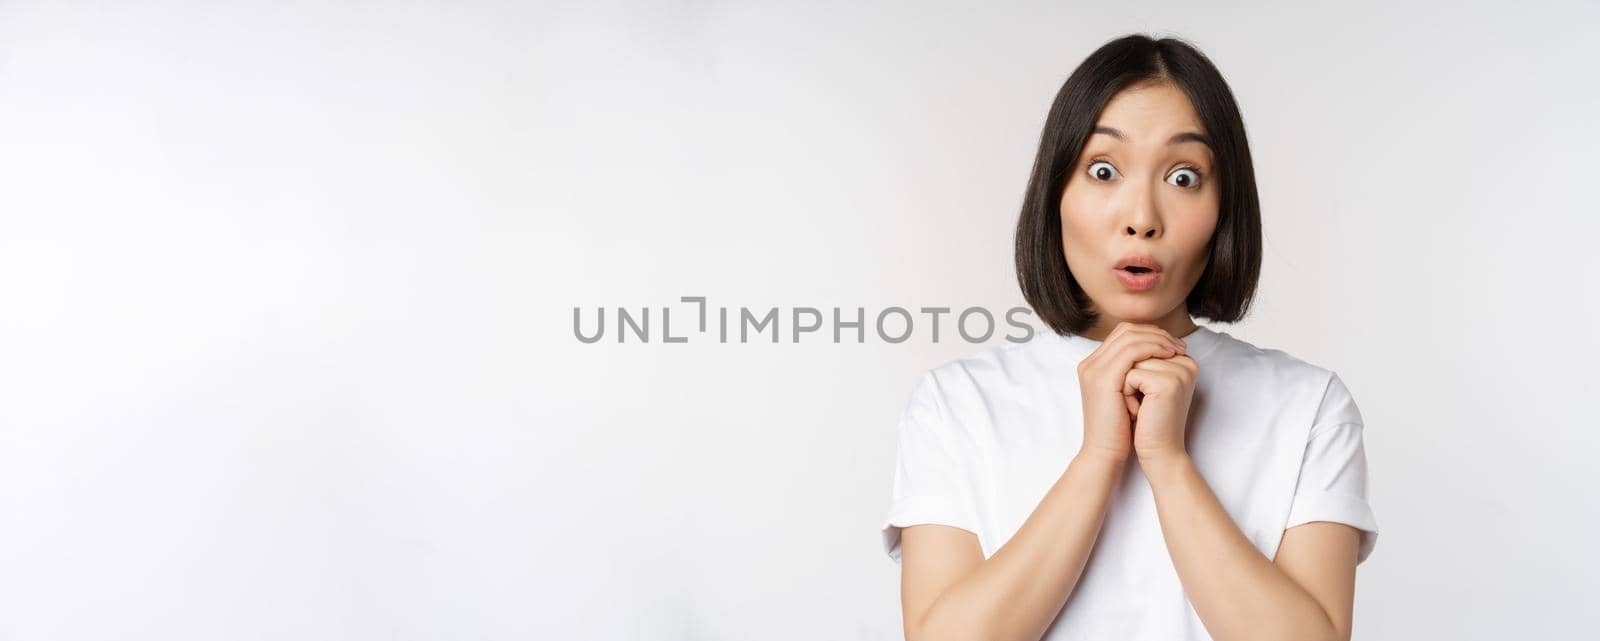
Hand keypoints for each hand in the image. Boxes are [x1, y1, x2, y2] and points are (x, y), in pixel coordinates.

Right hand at [1076, 322, 1186, 461]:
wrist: (1105, 454)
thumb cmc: (1120, 431)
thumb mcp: (1127, 397)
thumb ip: (1134, 376)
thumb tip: (1160, 359)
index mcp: (1094, 367)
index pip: (1123, 335)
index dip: (1150, 335)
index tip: (1172, 345)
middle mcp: (1090, 364)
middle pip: (1125, 330)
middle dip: (1155, 333)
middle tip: (1178, 345)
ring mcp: (1094, 370)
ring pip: (1129, 337)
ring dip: (1157, 340)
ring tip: (1177, 351)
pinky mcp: (1103, 379)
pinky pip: (1131, 352)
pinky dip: (1153, 349)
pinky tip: (1169, 357)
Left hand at [1125, 342, 1199, 463]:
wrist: (1156, 452)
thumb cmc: (1145, 420)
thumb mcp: (1141, 382)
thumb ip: (1140, 354)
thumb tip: (1125, 329)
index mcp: (1182, 358)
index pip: (1141, 339)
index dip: (1127, 365)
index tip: (1136, 391)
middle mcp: (1186, 361)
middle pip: (1136, 346)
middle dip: (1125, 373)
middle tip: (1135, 401)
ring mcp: (1180, 370)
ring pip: (1132, 359)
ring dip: (1123, 383)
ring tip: (1137, 406)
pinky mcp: (1170, 382)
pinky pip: (1131, 374)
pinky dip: (1126, 394)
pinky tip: (1139, 412)